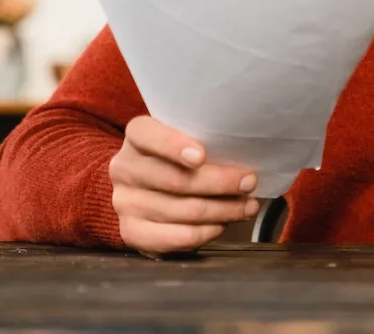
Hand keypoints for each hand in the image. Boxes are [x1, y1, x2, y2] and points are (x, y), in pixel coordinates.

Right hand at [109, 116, 259, 255]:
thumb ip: (203, 138)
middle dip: (220, 183)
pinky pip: (174, 237)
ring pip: (181, 210)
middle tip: (249, 182)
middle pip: (175, 179)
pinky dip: (205, 232)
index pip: (148, 135)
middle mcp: (125, 168)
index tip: (202, 156)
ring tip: (246, 206)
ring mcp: (126, 202)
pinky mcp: (132, 231)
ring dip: (222, 210)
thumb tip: (244, 150)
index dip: (173, 146)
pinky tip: (222, 224)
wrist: (144, 187)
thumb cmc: (177, 156)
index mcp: (137, 136)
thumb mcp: (184, 136)